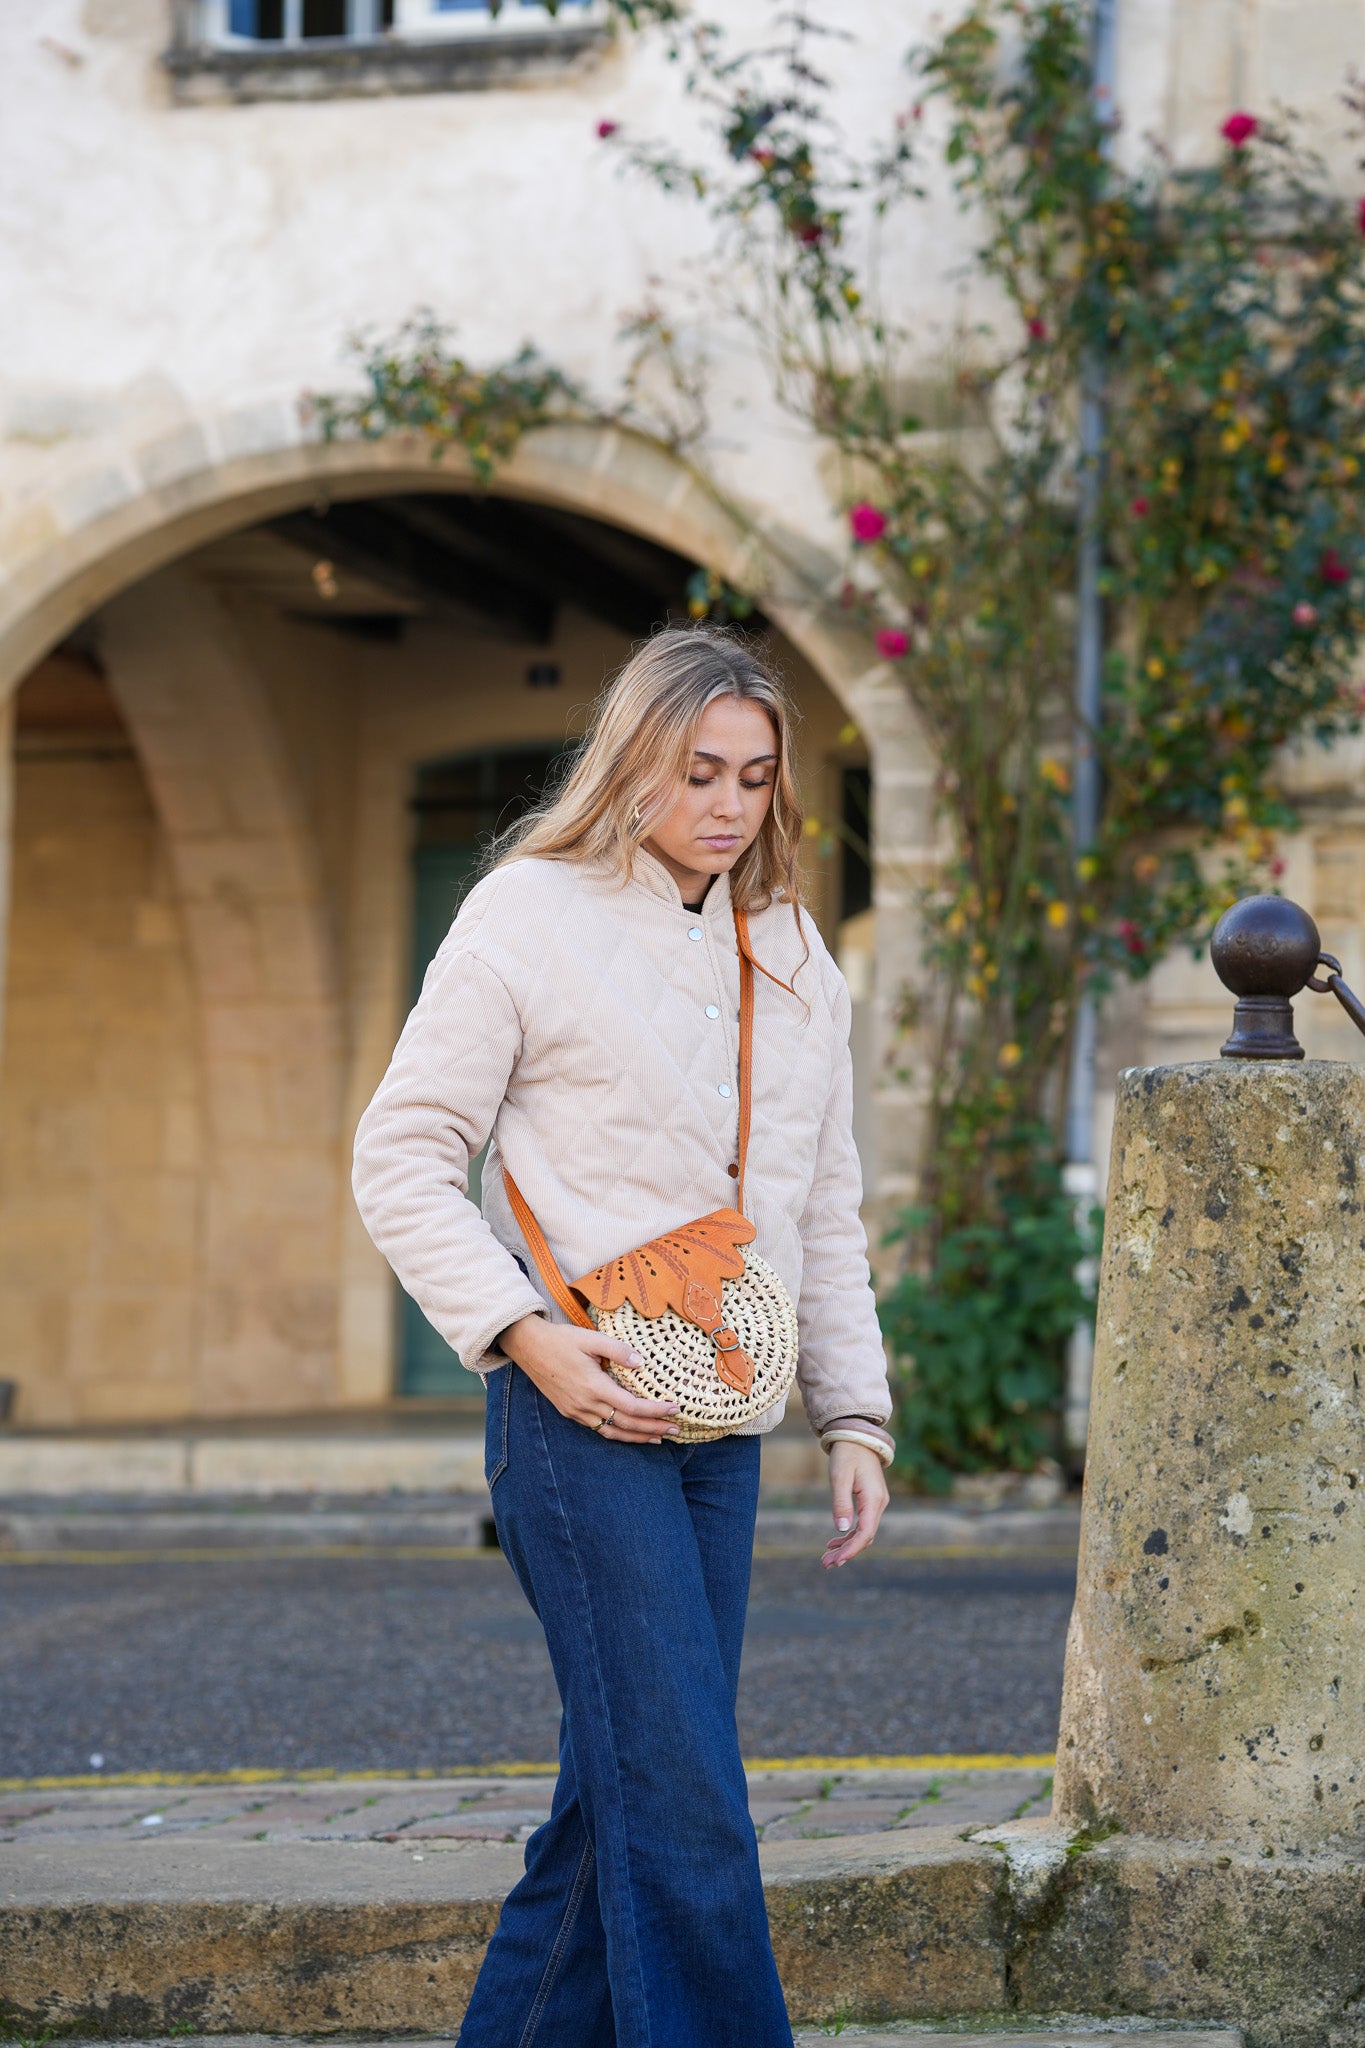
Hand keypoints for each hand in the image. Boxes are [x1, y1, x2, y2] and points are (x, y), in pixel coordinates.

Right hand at [501, 1315, 680, 1443]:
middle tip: (676, 1429)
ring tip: (659, 1438)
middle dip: (653, 1428)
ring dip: (637, 1437)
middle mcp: (585, 1404)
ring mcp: (576, 1411)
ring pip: (612, 1433)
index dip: (655, 1410)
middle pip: (626, 1425)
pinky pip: (598, 1429)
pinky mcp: (570, 1412)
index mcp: (593, 1386)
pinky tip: (630, 1433)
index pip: (632, 1407)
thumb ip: (619, 1350)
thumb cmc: (561, 1340)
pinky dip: (618, 1434)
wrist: (528, 1347)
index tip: (675, 1408)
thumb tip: (642, 1363)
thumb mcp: (591, 1338)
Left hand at [821, 1442, 888, 1569]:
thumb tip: (843, 1530)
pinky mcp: (871, 1500)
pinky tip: (835, 1541)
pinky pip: (863, 1524)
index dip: (851, 1549)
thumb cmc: (847, 1454)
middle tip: (826, 1564)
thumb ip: (841, 1503)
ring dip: (847, 1546)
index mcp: (873, 1499)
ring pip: (864, 1532)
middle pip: (865, 1536)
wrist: (857, 1436)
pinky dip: (849, 1535)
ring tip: (827, 1557)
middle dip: (847, 1552)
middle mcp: (879, 1503)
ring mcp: (877, 1503)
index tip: (836, 1561)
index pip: (865, 1533)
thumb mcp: (840, 1477)